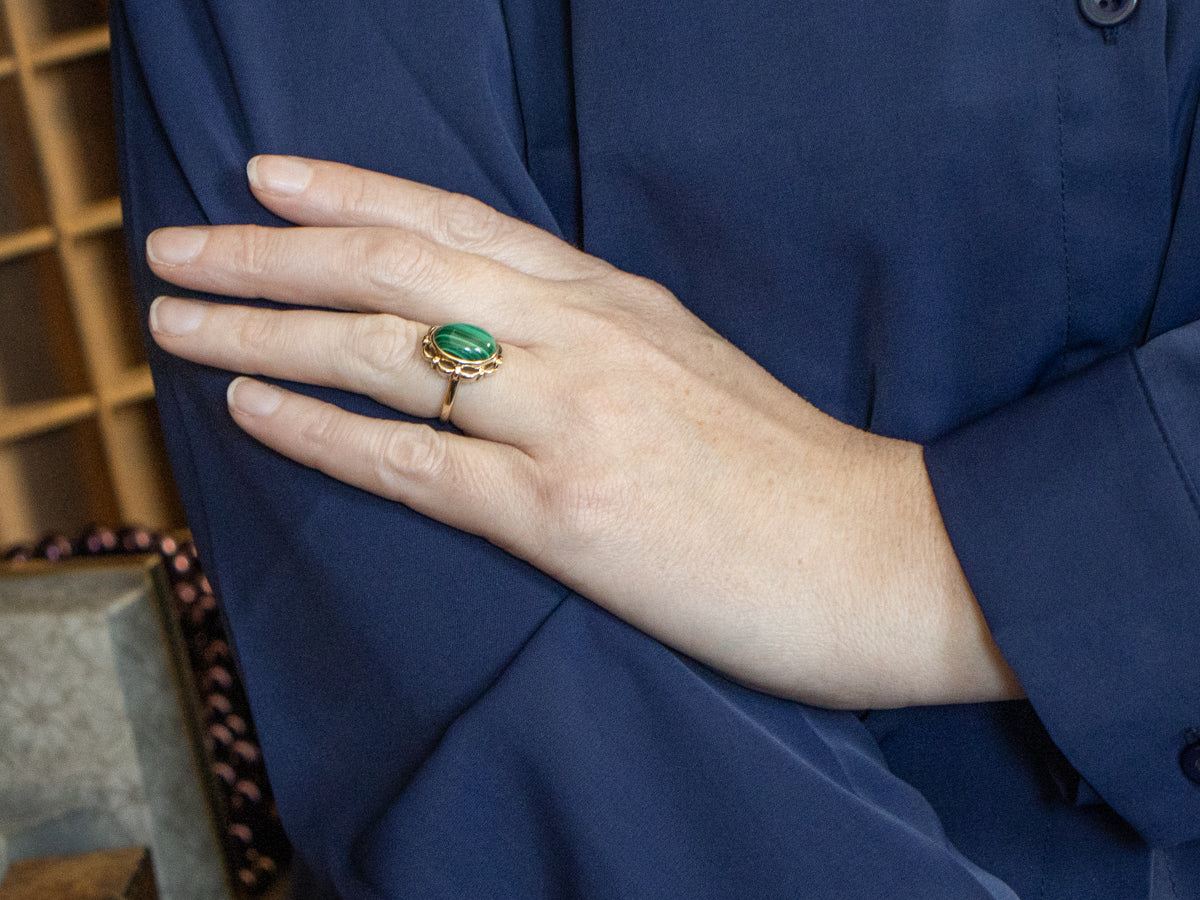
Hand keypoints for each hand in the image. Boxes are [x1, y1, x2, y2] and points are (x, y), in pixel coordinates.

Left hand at [146, 156, 1020, 707]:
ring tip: (175, 317)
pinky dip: (319, 430)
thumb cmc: (789, 473)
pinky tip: (251, 407)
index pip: (459, 223)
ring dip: (266, 326)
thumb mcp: (689, 370)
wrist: (884, 553)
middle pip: (400, 267)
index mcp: (615, 300)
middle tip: (177, 243)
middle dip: (272, 250)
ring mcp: (572, 420)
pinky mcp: (566, 514)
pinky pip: (413, 462)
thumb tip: (510, 338)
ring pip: (389, 350)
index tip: (270, 177)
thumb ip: (596, 342)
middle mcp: (584, 338)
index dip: (354, 192)